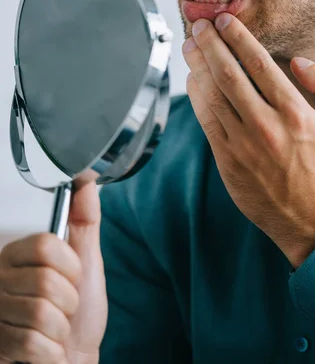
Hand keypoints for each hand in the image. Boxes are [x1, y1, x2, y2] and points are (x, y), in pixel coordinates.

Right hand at [0, 181, 106, 363]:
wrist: (75, 358)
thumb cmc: (81, 311)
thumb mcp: (86, 260)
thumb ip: (84, 219)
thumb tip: (86, 179)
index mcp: (17, 255)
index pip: (44, 245)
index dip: (70, 266)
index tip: (72, 277)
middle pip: (45, 281)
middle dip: (69, 301)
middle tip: (64, 307)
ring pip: (41, 313)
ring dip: (61, 328)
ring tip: (55, 328)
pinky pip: (33, 343)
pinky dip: (51, 352)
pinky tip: (46, 348)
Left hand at [182, 14, 314, 268]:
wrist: (308, 219)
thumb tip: (298, 62)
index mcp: (295, 113)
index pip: (259, 64)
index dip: (238, 37)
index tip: (225, 20)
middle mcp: (266, 125)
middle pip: (228, 74)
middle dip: (210, 45)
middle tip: (199, 25)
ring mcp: (242, 143)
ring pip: (212, 95)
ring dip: (197, 66)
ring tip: (190, 45)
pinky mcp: (226, 158)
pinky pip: (205, 119)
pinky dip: (196, 95)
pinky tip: (192, 78)